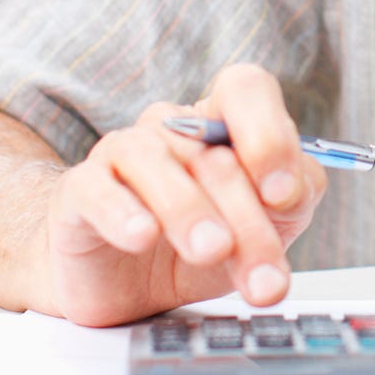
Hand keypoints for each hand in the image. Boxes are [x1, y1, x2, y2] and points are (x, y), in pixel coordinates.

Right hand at [43, 63, 326, 325]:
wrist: (125, 287)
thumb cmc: (204, 243)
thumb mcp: (268, 225)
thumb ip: (294, 198)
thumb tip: (292, 189)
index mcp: (223, 121)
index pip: (246, 88)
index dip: (268, 132)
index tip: (283, 193)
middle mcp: (173, 127)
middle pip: (213, 153)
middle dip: (247, 220)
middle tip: (263, 277)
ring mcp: (123, 153)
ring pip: (155, 161)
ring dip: (189, 209)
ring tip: (212, 249)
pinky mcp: (79, 192)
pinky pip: (95, 189)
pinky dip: (121, 211)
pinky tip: (142, 235)